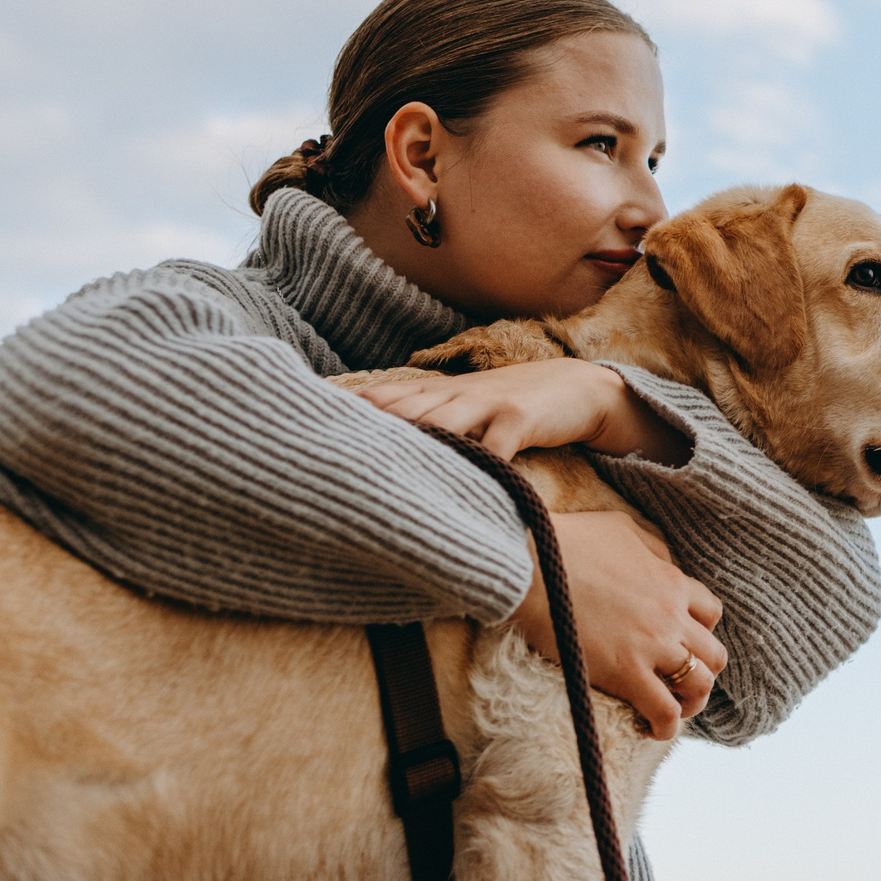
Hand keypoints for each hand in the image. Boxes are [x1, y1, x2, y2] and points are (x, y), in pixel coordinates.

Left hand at [354, 360, 689, 463]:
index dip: (344, 415)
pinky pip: (495, 449)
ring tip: (379, 477)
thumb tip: (373, 454)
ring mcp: (486, 405)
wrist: (576, 387)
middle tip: (325, 458)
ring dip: (412, 447)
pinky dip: (480, 468)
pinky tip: (464, 492)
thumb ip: (424, 425)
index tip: (304, 431)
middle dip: (365, 431)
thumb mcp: (464, 411)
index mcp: (435, 395)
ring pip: (440, 425)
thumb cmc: (510, 409)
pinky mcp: (520, 420)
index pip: (380, 400)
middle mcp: (452, 395)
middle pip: (399, 410)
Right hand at [511, 509, 727, 737]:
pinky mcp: (627, 673)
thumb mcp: (622, 528)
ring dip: (691, 700)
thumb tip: (663, 561)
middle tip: (679, 679)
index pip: (711, 613)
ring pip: (700, 684)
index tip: (681, 641)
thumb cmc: (567, 543)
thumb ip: (651, 547)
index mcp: (671, 582)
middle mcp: (671, 615)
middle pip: (714, 654)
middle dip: (702, 670)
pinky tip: (652, 729)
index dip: (700, 631)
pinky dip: (666, 726)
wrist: (533, 566)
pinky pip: (665, 710)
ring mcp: (652, 646)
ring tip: (672, 708)